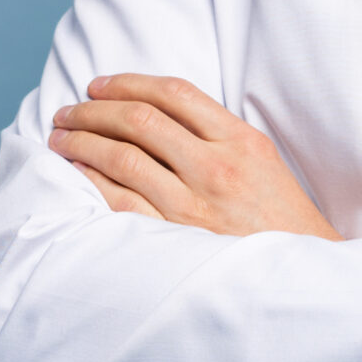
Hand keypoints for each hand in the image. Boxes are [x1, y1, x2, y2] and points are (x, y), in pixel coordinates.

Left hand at [50, 74, 341, 240]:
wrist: (300, 278)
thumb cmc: (278, 218)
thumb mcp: (262, 161)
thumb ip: (216, 133)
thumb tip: (153, 110)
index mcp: (240, 140)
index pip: (174, 93)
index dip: (128, 83)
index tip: (98, 85)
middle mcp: (216, 167)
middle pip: (140, 120)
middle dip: (94, 110)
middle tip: (68, 111)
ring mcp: (193, 205)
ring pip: (123, 158)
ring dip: (82, 143)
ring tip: (61, 138)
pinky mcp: (175, 240)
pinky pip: (121, 202)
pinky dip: (93, 181)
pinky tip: (77, 172)